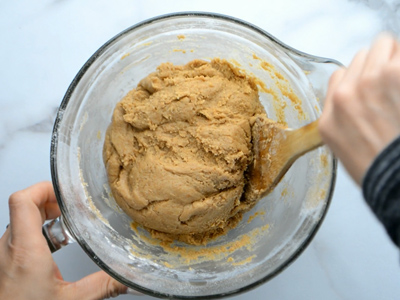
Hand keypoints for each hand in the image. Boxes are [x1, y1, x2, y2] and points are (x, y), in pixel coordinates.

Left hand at [0, 182, 127, 299]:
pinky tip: (56, 243)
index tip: (66, 191)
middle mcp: (9, 248)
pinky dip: (39, 231)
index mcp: (25, 251)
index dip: (44, 188)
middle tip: (73, 206)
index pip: (23, 200)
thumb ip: (102, 286)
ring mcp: (4, 255)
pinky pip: (20, 235)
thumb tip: (128, 278)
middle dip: (52, 201)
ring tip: (68, 222)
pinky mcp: (5, 263)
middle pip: (25, 206)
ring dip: (45, 216)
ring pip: (21, 220)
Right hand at [319, 33, 399, 183]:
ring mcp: (369, 84)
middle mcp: (344, 97)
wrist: (399, 181)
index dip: (359, 78)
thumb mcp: (347, 152)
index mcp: (329, 120)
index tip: (373, 87)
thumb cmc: (383, 172)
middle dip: (378, 65)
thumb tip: (358, 103)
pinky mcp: (396, 75)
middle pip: (361, 57)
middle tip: (394, 84)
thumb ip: (344, 121)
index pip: (339, 76)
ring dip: (395, 57)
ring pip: (382, 45)